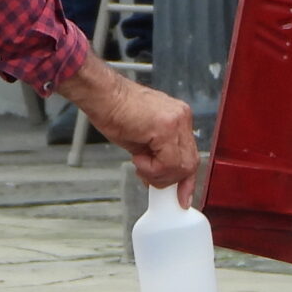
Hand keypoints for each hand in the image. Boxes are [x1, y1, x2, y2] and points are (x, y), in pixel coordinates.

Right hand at [58, 54, 198, 200]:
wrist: (101, 94)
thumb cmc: (114, 111)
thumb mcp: (142, 138)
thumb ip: (157, 155)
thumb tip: (162, 177)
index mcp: (179, 119)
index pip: (191, 155)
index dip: (186, 180)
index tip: (181, 197)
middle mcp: (182, 118)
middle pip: (190, 163)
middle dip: (169, 179)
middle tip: (148, 177)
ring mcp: (177, 121)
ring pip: (181, 167)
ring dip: (157, 174)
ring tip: (139, 163)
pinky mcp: (166, 127)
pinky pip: (168, 163)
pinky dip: (151, 169)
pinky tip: (137, 158)